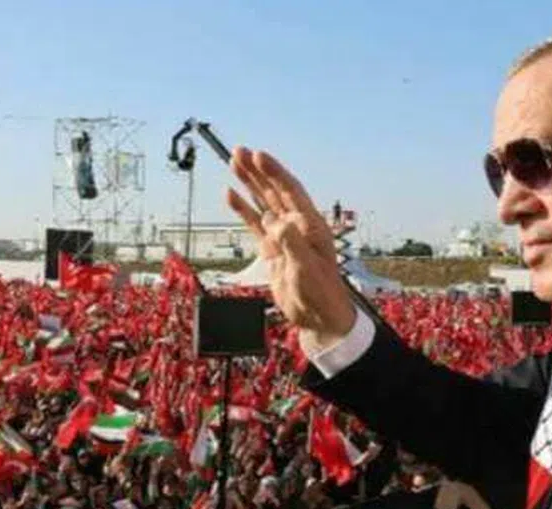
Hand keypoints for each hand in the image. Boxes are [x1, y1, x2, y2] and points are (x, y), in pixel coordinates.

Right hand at [226, 148, 355, 350]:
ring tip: (233, 163)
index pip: (290, 190)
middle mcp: (296, 225)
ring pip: (262, 202)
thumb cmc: (320, 292)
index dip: (274, 172)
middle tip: (238, 151)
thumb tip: (276, 222)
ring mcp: (282, 235)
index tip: (258, 155)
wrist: (317, 315)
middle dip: (256, 170)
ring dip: (248, 183)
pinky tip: (231, 195)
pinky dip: (242, 209)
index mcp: (310, 225)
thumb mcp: (307, 268)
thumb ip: (292, 243)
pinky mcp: (272, 249)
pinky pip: (254, 223)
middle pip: (273, 190)